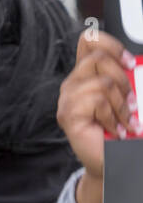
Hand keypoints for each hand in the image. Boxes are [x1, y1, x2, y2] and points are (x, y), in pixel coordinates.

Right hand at [57, 30, 134, 202]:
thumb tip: (137, 64)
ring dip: (121, 104)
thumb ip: (132, 78)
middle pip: (96, 56)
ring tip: (123, 120)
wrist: (121, 162)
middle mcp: (75, 83)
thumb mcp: (133, 97)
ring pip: (100, 81)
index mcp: (90, 74)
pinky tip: (114, 128)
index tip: (128, 63)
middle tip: (129, 101)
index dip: (109, 44)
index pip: (89, 40)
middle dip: (122, 78)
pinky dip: (113, 116)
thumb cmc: (127, 131)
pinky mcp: (67, 115)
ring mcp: (68, 99)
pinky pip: (96, 100)